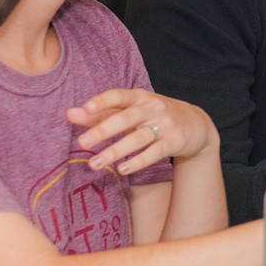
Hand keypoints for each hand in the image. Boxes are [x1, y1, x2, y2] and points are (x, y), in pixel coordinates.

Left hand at [67, 89, 219, 175]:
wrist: (196, 124)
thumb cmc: (154, 116)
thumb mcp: (131, 110)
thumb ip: (101, 113)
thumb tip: (69, 113)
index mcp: (139, 97)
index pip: (118, 95)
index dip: (103, 101)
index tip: (86, 108)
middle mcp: (152, 108)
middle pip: (126, 118)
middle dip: (103, 130)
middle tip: (82, 142)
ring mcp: (165, 124)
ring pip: (138, 138)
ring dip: (115, 151)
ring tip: (94, 164)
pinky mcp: (174, 141)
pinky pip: (155, 153)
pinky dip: (139, 161)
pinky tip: (123, 169)